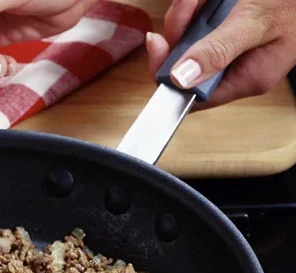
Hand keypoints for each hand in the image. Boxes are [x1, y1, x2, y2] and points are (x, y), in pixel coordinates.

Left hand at [146, 0, 295, 108]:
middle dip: (179, 30)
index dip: (167, 75)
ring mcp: (231, 47)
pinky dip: (198, 6)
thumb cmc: (294, 5)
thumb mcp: (257, 23)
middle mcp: (236, 67)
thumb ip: (219, 51)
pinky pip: (200, 21)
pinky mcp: (228, 28)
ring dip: (188, 13)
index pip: (192, 94)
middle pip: (185, 62)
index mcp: (246, 78)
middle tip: (186, 6)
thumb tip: (181, 80)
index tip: (158, 45)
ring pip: (189, 37)